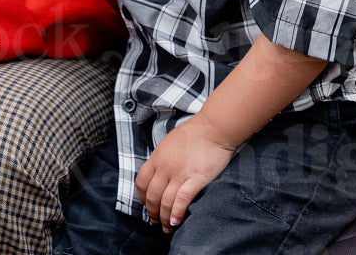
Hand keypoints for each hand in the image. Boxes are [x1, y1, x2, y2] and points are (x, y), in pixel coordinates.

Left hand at [135, 116, 237, 231]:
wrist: (214, 128)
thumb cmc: (194, 132)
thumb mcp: (169, 142)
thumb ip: (162, 158)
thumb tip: (159, 172)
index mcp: (157, 157)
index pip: (142, 182)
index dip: (142, 197)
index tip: (146, 205)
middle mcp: (165, 167)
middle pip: (152, 195)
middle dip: (152, 212)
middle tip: (155, 221)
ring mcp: (180, 173)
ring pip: (165, 201)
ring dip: (163, 217)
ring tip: (166, 227)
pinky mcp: (196, 179)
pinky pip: (181, 200)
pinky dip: (176, 213)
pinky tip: (175, 221)